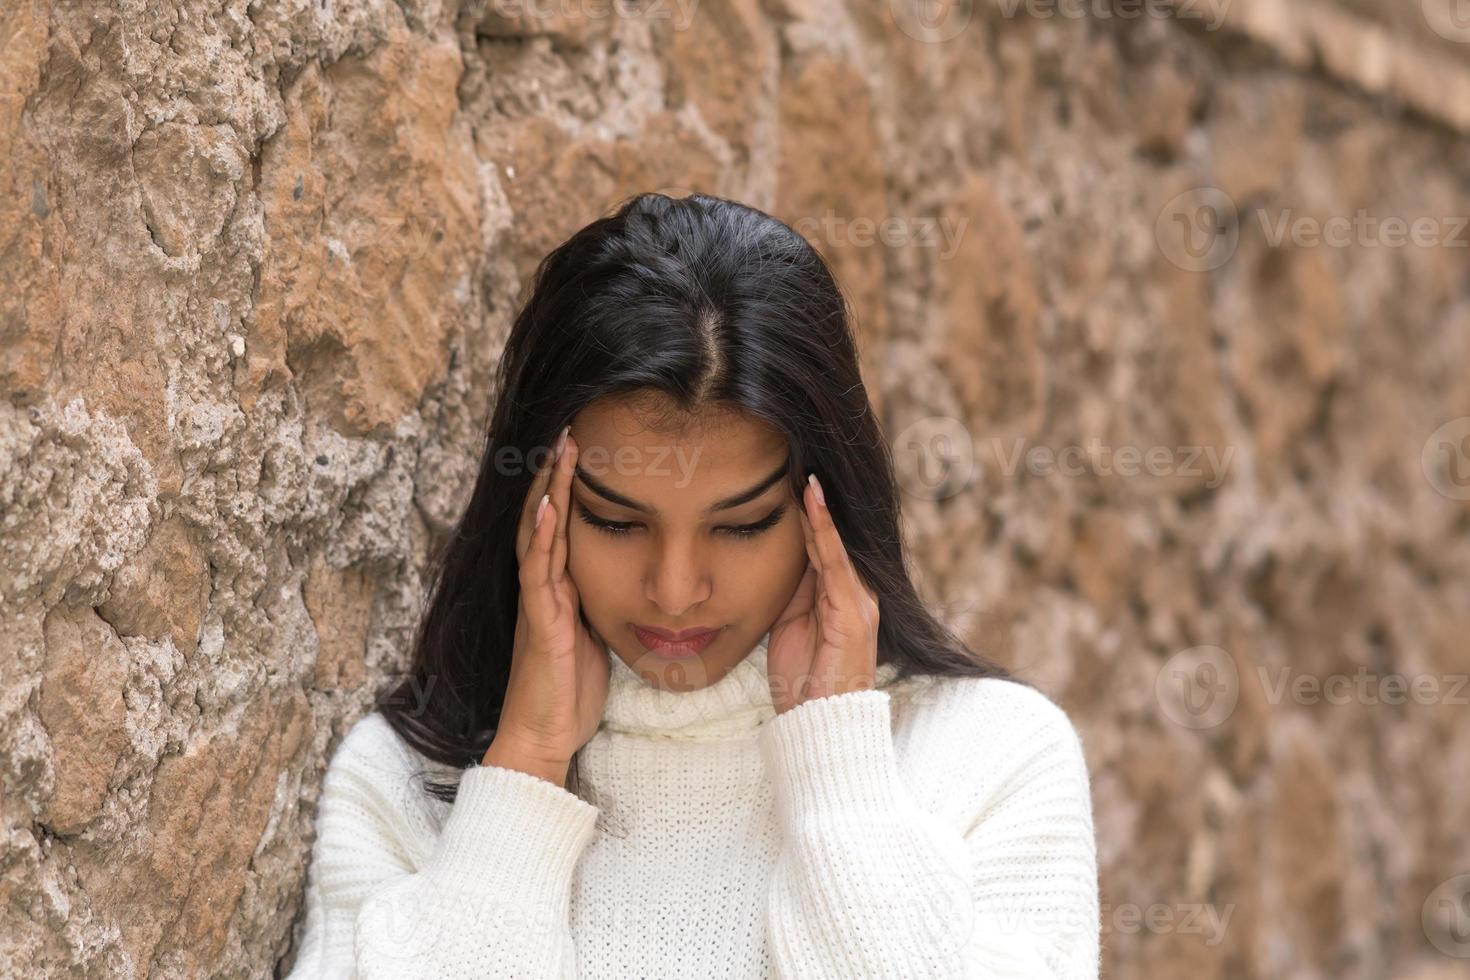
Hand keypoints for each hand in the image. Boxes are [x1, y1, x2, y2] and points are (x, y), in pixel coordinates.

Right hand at [485, 426, 609, 774]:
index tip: (584, 448)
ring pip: (539, 534)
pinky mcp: (540, 622)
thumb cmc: (571, 691)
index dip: (569, 488)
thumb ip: (602, 603)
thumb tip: (631, 579)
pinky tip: (547, 505)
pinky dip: (541, 536)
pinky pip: (537, 572)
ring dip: (549, 490)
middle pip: (545, 517)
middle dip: (556, 474)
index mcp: (558, 588)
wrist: (544, 736)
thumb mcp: (597, 635)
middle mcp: (543, 587)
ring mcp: (538, 601)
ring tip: (559, 450)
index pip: (562, 526)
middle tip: (569, 430)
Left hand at [766, 473, 879, 713]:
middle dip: (816, 506)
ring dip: (820, 510)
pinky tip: (812, 505)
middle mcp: (857, 596)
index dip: (810, 517)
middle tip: (798, 466)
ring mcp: (859, 604)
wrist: (818, 724)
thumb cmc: (803, 682)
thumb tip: (780, 558)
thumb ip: (792, 593)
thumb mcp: (790, 626)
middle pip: (833, 541)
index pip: (824, 548)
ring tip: (805, 475)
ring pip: (836, 545)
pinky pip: (835, 564)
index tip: (792, 484)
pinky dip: (824, 532)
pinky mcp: (853, 614)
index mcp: (842, 599)